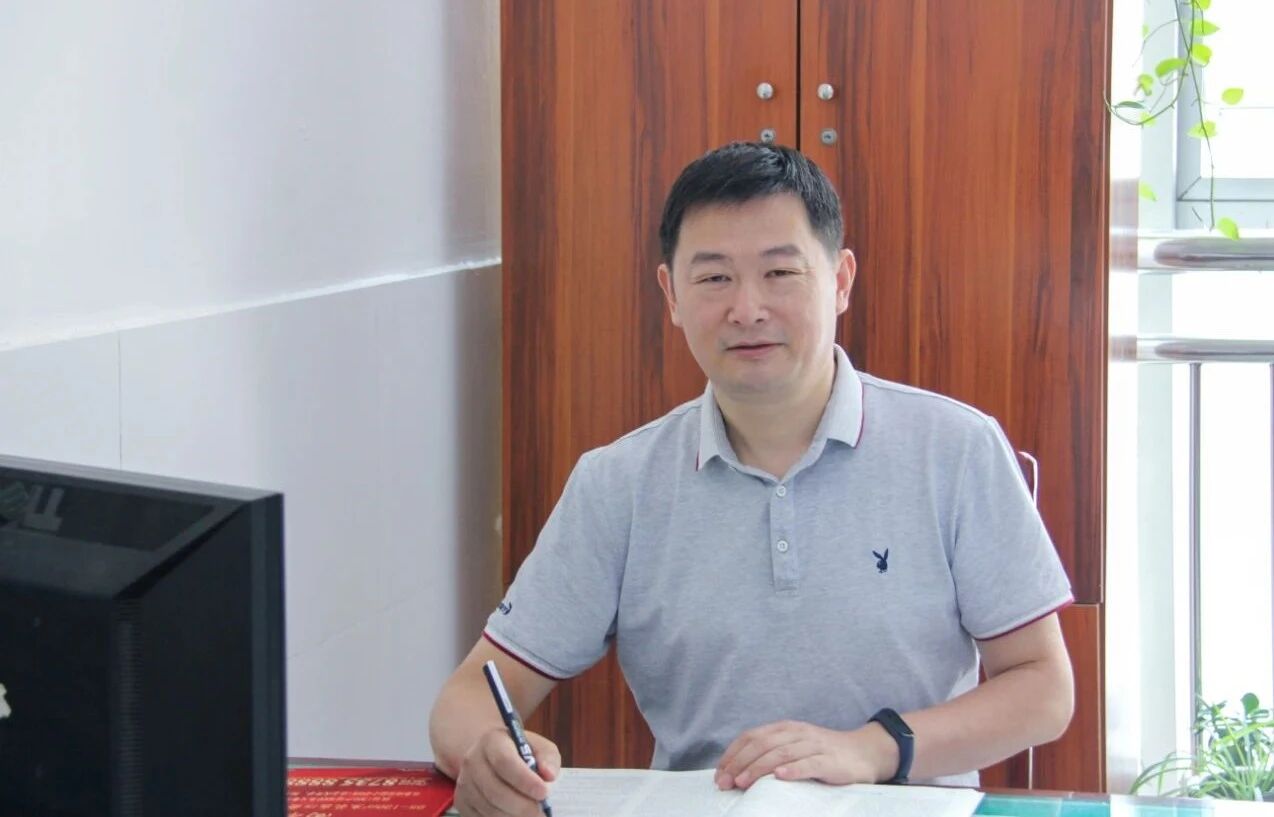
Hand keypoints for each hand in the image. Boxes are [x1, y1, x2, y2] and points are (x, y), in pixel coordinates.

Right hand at [453, 727, 560, 816]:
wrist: (491, 757)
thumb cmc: (520, 752)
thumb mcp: (538, 746)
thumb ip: (547, 757)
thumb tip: (549, 775)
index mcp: (492, 741)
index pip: (505, 762)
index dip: (524, 780)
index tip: (544, 793)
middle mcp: (473, 761)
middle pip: (495, 790)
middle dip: (521, 806)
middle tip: (541, 813)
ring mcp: (465, 783)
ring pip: (489, 808)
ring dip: (513, 816)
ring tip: (532, 816)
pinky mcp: (462, 801)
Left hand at [714, 720, 896, 789]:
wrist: (864, 752)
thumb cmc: (823, 753)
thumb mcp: (794, 747)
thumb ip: (771, 754)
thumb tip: (738, 772)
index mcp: (785, 728)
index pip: (752, 736)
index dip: (733, 754)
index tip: (720, 773)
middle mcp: (797, 733)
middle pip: (762, 744)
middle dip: (740, 763)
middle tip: (726, 782)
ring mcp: (814, 745)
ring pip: (781, 753)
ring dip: (759, 768)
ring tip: (743, 782)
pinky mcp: (830, 761)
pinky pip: (809, 764)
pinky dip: (793, 770)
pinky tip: (780, 777)